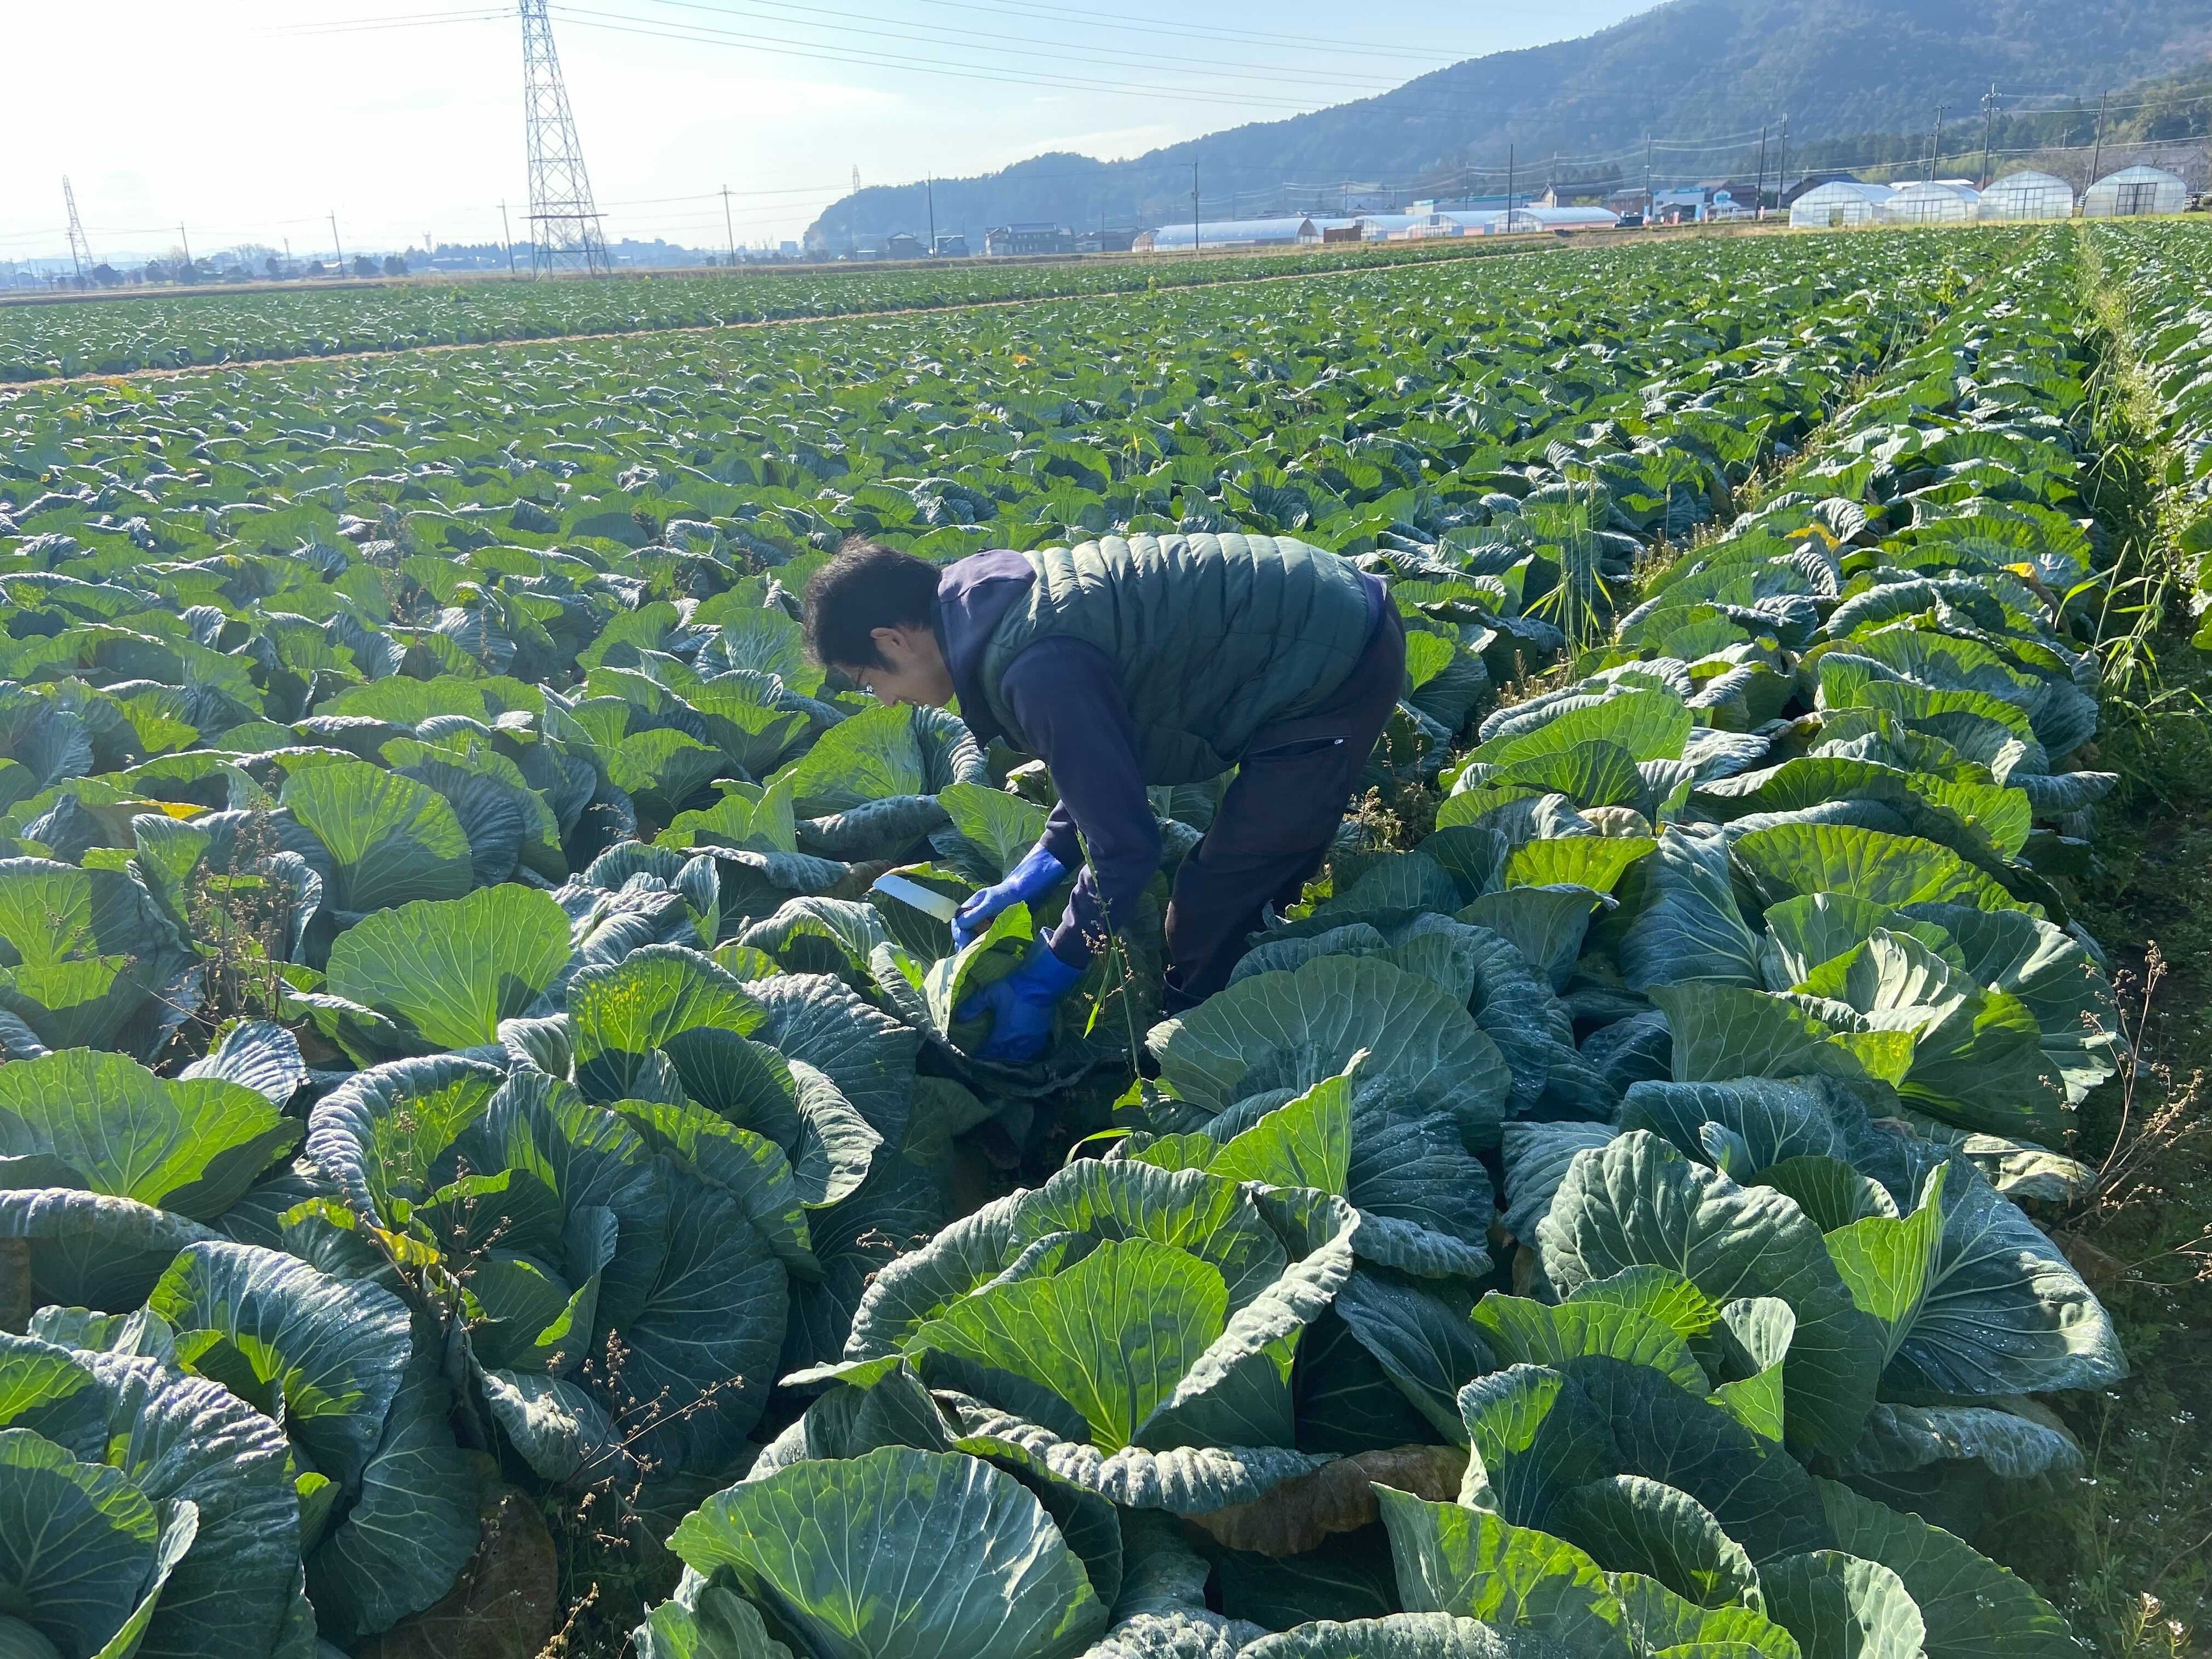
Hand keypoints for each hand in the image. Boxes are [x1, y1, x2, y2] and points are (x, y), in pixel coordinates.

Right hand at [950, 842, 1070, 949]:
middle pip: (963, 934)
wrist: (1026, 894)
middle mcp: (974, 918)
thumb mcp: (991, 903)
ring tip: (975, 960)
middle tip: (969, 956)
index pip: (958, 923)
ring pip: (972, 941)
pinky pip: (984, 944)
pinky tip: (985, 958)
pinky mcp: (993, 934)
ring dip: (972, 951)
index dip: (959, 934)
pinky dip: (983, 951)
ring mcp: (983, 927)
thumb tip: (960, 925)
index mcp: (970, 908)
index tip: (966, 942)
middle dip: (964, 945)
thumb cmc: (1008, 895)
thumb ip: (976, 913)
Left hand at [956, 940, 1085, 1062]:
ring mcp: (1031, 1040)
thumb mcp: (989, 994)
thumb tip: (958, 1017)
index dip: (981, 1055)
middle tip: (989, 1057)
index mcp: (1003, 1035)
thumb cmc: (1014, 989)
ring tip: (1005, 1057)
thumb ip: (973, 1006)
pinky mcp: (1041, 1035)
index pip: (989, 1052)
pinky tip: (1023, 1052)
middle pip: (1004, 1057)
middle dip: (995, 1058)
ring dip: (1011, 1058)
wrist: (1040, 983)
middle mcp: (1017, 1042)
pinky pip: (1033, 1051)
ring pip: (1019, 1057)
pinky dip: (1025, 1054)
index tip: (975, 1055)